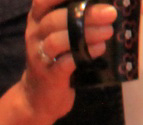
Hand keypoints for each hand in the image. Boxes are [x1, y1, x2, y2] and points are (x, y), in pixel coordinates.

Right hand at [24, 0, 115, 120]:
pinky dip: (84, 54)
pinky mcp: (48, 75)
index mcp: (37, 21)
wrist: (38, 96)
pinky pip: (65, 62)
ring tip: (107, 32)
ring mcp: (38, 57)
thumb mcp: (56, 32)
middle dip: (86, 14)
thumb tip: (102, 6)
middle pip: (53, 20)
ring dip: (86, 35)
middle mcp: (34, 36)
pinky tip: (98, 49)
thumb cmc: (54, 58)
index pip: (41, 2)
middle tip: (110, 14)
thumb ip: (72, 16)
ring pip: (56, 41)